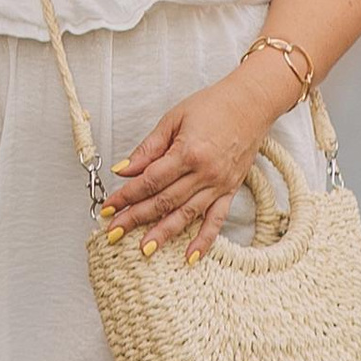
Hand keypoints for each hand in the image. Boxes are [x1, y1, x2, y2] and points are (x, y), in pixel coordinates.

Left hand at [101, 69, 276, 262]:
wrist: (251, 103)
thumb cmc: (213, 105)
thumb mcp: (174, 119)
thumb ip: (149, 148)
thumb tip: (124, 169)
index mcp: (187, 152)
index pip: (149, 181)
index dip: (126, 196)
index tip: (109, 207)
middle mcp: (204, 173)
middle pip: (163, 201)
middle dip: (136, 218)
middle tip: (114, 232)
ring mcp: (219, 184)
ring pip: (186, 215)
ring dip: (163, 233)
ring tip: (144, 249)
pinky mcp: (230, 190)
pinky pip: (216, 220)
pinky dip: (204, 240)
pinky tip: (190, 256)